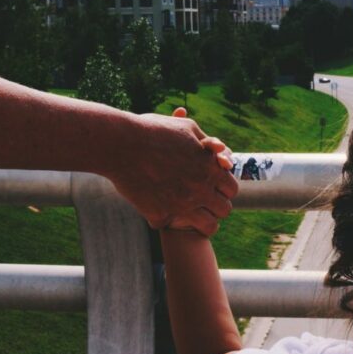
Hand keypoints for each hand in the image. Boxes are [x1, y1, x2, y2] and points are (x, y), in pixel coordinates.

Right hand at [102, 108, 237, 235]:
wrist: (120, 144)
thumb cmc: (152, 130)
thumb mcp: (186, 128)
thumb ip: (206, 142)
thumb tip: (218, 150)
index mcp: (210, 168)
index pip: (232, 190)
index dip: (224, 190)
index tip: (214, 190)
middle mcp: (201, 189)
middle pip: (225, 210)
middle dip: (215, 206)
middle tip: (203, 203)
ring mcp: (182, 205)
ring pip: (208, 226)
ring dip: (200, 221)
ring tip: (190, 215)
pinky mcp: (161, 215)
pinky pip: (169, 225)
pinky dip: (162, 218)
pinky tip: (156, 209)